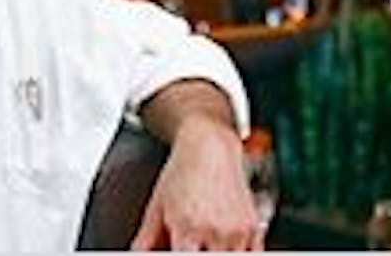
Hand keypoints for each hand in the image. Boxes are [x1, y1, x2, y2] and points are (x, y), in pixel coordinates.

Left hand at [131, 118, 262, 250]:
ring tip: (204, 240)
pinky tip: (222, 242)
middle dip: (197, 252)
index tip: (175, 250)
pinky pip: (251, 254)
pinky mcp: (254, 228)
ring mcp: (237, 231)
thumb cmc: (182, 171)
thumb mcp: (156, 206)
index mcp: (187, 227)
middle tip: (189, 243)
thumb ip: (145, 238)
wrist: (210, 146)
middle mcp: (215, 231)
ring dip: (215, 252)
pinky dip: (237, 251)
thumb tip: (137, 254)